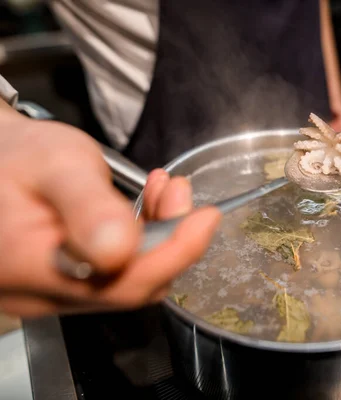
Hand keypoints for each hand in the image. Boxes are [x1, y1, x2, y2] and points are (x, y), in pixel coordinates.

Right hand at [0, 108, 220, 317]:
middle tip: (178, 191)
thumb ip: (88, 206)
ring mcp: (51, 292)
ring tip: (163, 189)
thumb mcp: (55, 165)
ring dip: (157, 235)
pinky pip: (113, 272)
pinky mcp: (62, 281)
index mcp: (34, 269)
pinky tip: (144, 207)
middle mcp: (42, 295)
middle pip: (132, 284)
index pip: (126, 283)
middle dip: (170, 237)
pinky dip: (139, 240)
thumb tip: (120, 248)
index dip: (177, 253)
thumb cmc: (14, 155)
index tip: (207, 217)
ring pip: (126, 278)